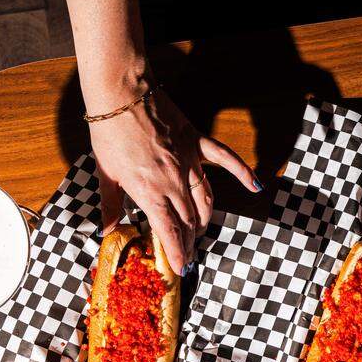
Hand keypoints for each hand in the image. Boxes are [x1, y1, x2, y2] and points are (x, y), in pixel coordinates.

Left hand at [89, 84, 260, 273]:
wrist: (121, 93)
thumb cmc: (109, 132)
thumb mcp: (105, 173)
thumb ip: (110, 205)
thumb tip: (107, 230)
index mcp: (149, 191)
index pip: (170, 231)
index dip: (177, 253)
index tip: (181, 268)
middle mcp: (173, 182)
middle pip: (189, 221)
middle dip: (189, 241)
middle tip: (187, 253)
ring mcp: (189, 162)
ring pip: (206, 200)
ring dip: (205, 220)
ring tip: (200, 232)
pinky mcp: (197, 142)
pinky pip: (225, 160)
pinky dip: (242, 173)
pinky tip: (256, 186)